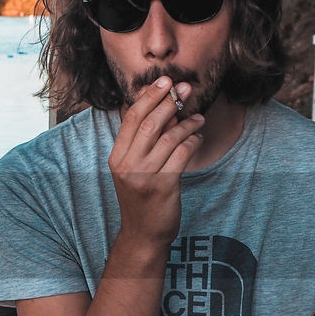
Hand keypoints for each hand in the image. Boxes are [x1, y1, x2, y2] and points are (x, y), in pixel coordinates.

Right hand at [107, 77, 204, 248]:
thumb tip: (166, 110)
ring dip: (187, 123)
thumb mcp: (133, 169)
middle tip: (185, 89)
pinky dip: (192, 141)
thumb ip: (144, 142)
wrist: (144, 234)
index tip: (165, 81)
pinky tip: (197, 136)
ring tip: (198, 117)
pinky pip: (182, 154)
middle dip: (170, 102)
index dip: (149, 96)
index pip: (131, 118)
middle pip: (150, 123)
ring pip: (169, 137)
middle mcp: (127, 164)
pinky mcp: (164, 185)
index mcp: (116, 157)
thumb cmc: (141, 198)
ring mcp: (145, 176)